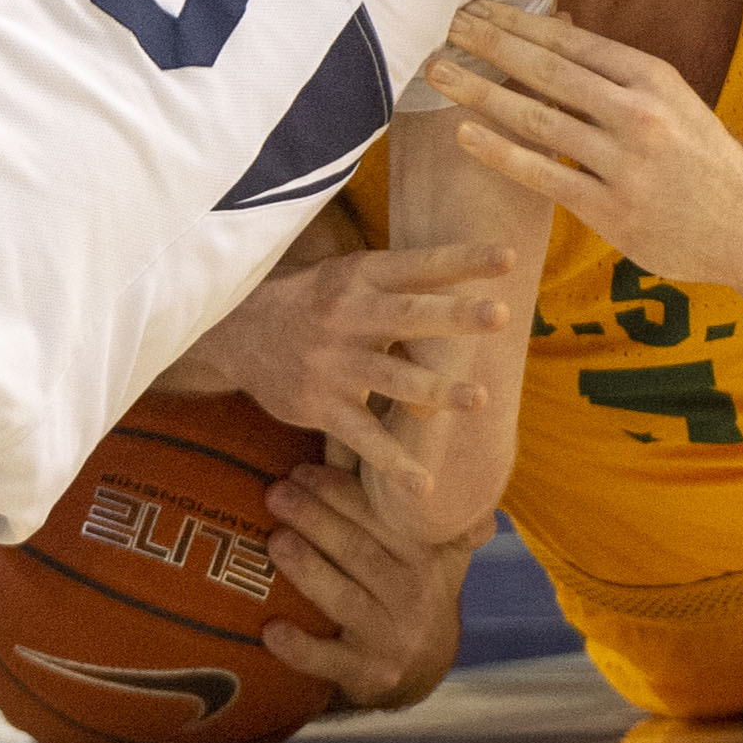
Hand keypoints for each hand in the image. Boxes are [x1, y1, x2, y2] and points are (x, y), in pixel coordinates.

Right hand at [190, 242, 514, 496]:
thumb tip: (469, 281)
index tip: (507, 256)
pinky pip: (363, 437)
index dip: (463, 259)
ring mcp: (334, 362)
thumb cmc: (310, 301)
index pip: (418, 264)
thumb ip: (400, 284)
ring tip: (480, 399)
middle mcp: (349, 315)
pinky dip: (393, 463)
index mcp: (360, 277)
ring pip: (392, 378)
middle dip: (455, 316)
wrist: (235, 332)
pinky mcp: (320, 406)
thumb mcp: (347, 275)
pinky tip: (425, 485)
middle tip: (502, 314)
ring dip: (437, 390)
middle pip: (409, 315)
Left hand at [263, 463, 490, 707]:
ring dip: (307, 568)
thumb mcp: (443, 552)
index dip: (339, 491)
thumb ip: (438, 511)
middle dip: (314, 518)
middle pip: (357, 551)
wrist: (427, 670)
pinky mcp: (366, 675)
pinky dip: (300, 648)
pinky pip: (329, 661)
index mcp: (424, 557)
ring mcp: (388, 638)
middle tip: (277, 494)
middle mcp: (410, 596)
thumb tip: (452, 455)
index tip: (302, 471)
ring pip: (343, 599)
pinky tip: (271, 630)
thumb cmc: (421, 590)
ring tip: (275, 540)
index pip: (380, 517)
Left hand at [425, 1, 742, 286]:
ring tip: (437, 71)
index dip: (516, 21)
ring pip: (538, 118)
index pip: (569, 40)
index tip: (473, 5)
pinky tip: (465, 133)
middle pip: (546, 70)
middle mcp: (638, 113)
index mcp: (651, 77)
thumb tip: (554, 27)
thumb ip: (611, 72)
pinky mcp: (612, 210)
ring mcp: (624, 163)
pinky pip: (544, 174)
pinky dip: (500, 151)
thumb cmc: (699, 158)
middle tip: (443, 24)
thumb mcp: (668, 100)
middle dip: (488, 44)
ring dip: (480, 91)